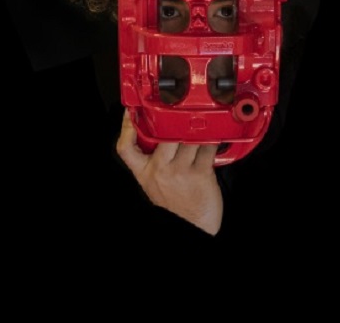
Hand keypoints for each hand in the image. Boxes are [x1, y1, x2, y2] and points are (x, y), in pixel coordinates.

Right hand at [115, 109, 223, 235]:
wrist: (192, 226)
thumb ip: (153, 160)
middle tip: (178, 112)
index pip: (125, 147)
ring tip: (200, 124)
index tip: (130, 112)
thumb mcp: (153, 183)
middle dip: (172, 120)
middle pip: (162, 133)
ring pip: (187, 136)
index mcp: (144, 172)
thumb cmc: (176, 206)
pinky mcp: (200, 173)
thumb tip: (159, 134)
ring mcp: (180, 171)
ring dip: (196, 128)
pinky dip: (213, 139)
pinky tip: (213, 138)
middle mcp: (160, 169)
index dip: (125, 127)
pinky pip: (207, 147)